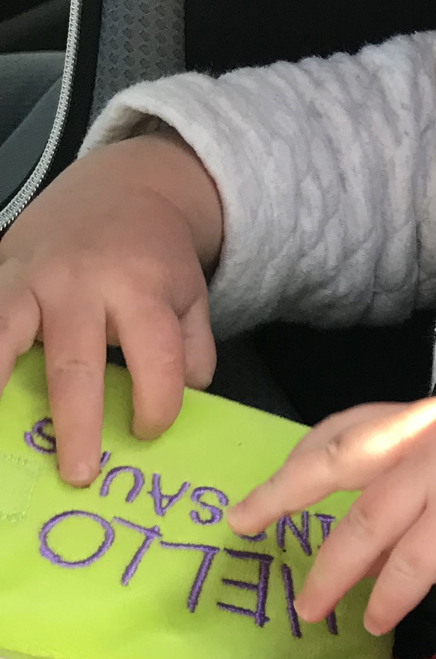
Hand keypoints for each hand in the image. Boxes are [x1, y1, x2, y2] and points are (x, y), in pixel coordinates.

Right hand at [0, 131, 224, 484]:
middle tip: (79, 472)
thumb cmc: (157, 255)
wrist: (124, 185)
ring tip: (3, 435)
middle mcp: (81, 284)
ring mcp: (31, 277)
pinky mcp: (0, 273)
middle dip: (78, 424)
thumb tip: (185, 398)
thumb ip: (192, 350)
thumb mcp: (192, 296)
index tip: (148, 429)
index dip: (157, 405)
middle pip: (76, 365)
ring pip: (5, 336)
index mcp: (140, 289)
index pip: (156, 360)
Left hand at [228, 396, 435, 635]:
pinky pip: (411, 562)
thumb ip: (408, 506)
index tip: (261, 498)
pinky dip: (387, 594)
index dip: (297, 464)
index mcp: (426, 419)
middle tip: (243, 526)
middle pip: (336, 459)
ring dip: (331, 570)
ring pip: (366, 520)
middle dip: (282, 494)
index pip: (345, 430)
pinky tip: (374, 621)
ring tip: (309, 607)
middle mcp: (431, 432)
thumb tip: (352, 556)